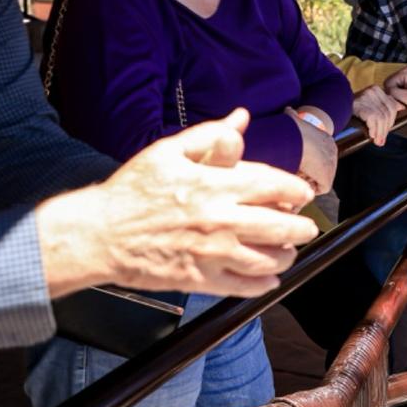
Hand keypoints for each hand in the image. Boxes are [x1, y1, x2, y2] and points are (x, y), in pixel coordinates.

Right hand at [37, 109, 317, 299]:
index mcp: (215, 185)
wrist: (100, 234)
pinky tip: (268, 279)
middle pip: (281, 226)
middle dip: (302, 227)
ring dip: (286, 255)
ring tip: (287, 250)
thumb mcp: (169, 151)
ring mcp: (213, 254)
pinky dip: (264, 285)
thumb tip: (240, 118)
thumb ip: (210, 135)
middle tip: (306, 226)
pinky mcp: (202, 280)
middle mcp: (221, 220)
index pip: (273, 186)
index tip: (303, 193)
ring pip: (269, 260)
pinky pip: (244, 287)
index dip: (295, 190)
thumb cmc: (133, 190)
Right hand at [286, 106, 337, 194]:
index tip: (298, 160)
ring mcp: (332, 166)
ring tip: (296, 173)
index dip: (308, 160)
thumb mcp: (293, 119)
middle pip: (320, 168)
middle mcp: (333, 153)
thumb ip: (292, 115)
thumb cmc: (293, 129)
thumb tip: (287, 109)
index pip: (320, 155)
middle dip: (308, 171)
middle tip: (295, 169)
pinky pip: (319, 188)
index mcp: (327, 140)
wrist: (297, 138)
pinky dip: (309, 187)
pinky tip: (300, 179)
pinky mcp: (328, 179)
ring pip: (319, 179)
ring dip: (307, 178)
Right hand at [353, 85, 402, 145]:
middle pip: (388, 113)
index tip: (385, 131)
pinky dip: (374, 129)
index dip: (391, 122)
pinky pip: (373, 119)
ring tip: (376, 140)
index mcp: (376, 90)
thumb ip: (385, 104)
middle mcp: (372, 91)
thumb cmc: (351, 108)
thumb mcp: (370, 104)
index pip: (392, 107)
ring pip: (382, 118)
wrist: (332, 106)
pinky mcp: (360, 104)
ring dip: (380, 132)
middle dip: (385, 129)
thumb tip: (401, 107)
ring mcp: (366, 96)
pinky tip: (370, 134)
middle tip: (381, 139)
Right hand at [385, 64, 406, 114]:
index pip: (387, 84)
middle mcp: (406, 71)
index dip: (391, 95)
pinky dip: (403, 96)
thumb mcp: (406, 97)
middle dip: (395, 95)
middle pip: (390, 85)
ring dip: (399, 96)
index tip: (400, 101)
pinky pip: (400, 89)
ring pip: (395, 88)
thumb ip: (392, 92)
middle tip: (404, 102)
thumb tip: (385, 92)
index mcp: (405, 72)